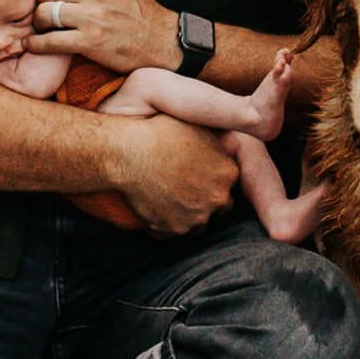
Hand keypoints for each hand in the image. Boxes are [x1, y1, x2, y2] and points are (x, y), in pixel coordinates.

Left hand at [29, 0, 174, 72]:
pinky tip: (33, 44)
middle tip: (42, 12)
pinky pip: (50, 41)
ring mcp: (93, 16)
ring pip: (44, 13)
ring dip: (37, 23)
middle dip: (39, 2)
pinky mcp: (90, 41)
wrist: (162, 40)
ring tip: (41, 28)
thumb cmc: (138, 9)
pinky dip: (37, 44)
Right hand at [108, 114, 238, 236]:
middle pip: (219, 207)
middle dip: (206, 200)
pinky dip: (163, 224)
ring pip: (197, 224)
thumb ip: (217, 140)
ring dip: (188, 215)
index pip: (230, 183)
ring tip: (169, 199)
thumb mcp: (197, 125)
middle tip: (186, 187)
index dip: (215, 179)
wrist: (129, 152)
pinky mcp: (172, 229)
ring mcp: (196, 217)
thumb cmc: (160, 132)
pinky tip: (153, 208)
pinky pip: (170, 233)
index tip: (201, 174)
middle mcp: (217, 198)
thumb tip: (225, 138)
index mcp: (228, 173)